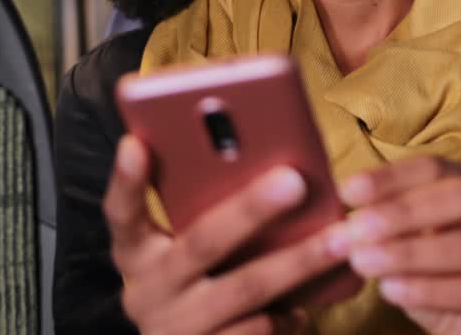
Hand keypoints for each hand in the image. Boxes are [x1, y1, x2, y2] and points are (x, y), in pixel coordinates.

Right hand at [104, 135, 346, 334]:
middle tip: (295, 181)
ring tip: (339, 239)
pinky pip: (256, 331)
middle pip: (202, 244)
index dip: (126, 180)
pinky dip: (287, 315)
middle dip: (251, 210)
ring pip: (244, 290)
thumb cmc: (188, 282)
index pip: (121, 212)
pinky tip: (310, 302)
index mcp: (135, 253)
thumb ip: (199, 210)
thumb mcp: (178, 247)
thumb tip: (259, 158)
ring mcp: (176, 328)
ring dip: (296, 263)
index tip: (135, 143)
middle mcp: (148, 290)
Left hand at [331, 156, 460, 334]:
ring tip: (363, 262)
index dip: (391, 177)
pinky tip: (391, 290)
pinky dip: (426, 291)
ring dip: (408, 254)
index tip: (347, 192)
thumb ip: (383, 218)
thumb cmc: (433, 268)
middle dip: (404, 212)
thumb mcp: (408, 236)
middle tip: (356, 229)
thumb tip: (339, 213)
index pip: (436, 167)